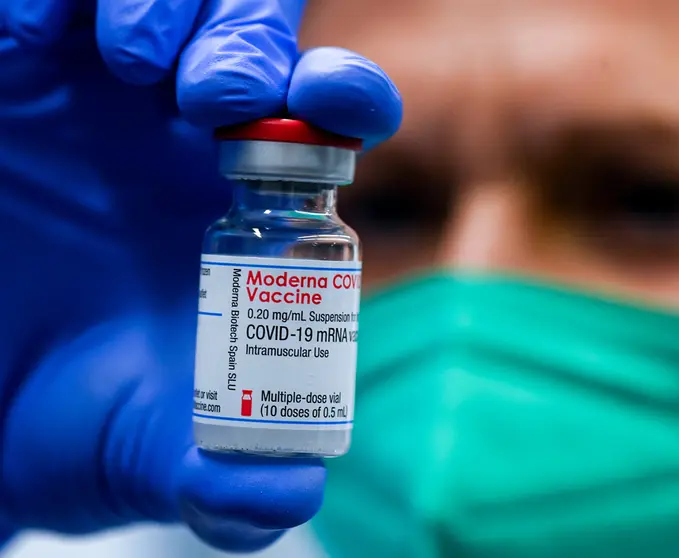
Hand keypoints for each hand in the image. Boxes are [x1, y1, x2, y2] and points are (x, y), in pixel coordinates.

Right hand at [0, 0, 401, 551]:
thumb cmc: (67, 416)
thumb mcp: (147, 450)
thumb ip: (221, 480)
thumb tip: (291, 493)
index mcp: (249, 203)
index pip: (328, 114)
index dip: (345, 95)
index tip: (334, 106)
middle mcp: (183, 133)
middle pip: (254, 31)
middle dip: (249, 39)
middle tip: (213, 95)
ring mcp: (97, 94)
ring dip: (161, 6)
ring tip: (128, 61)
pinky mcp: (14, 73)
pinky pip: (41, 2)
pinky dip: (45, 4)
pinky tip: (33, 46)